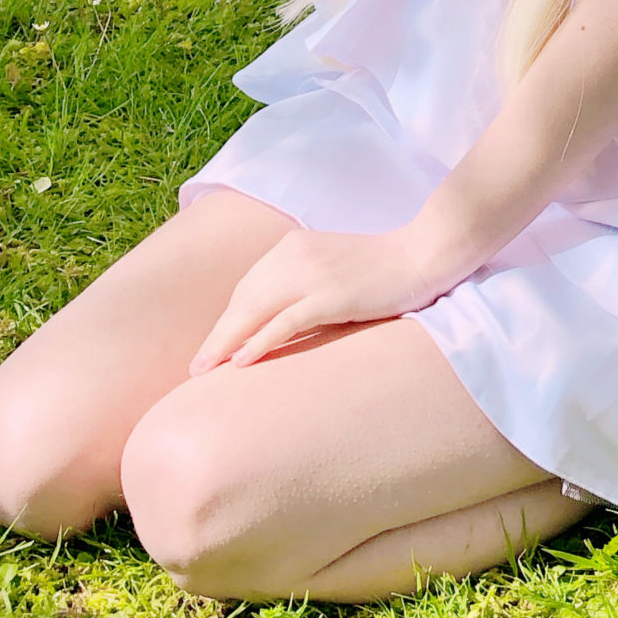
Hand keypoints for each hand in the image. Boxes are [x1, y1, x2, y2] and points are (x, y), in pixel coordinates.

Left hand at [189, 222, 449, 371]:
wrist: (422, 253)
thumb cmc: (381, 266)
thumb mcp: (331, 265)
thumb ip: (303, 280)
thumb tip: (279, 316)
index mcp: (292, 247)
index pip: (247, 288)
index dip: (226, 320)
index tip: (212, 347)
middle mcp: (295, 255)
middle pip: (243, 300)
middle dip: (217, 335)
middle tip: (195, 368)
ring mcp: (313, 274)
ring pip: (255, 311)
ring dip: (226, 343)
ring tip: (206, 371)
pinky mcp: (331, 295)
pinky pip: (285, 322)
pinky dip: (259, 341)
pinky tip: (242, 362)